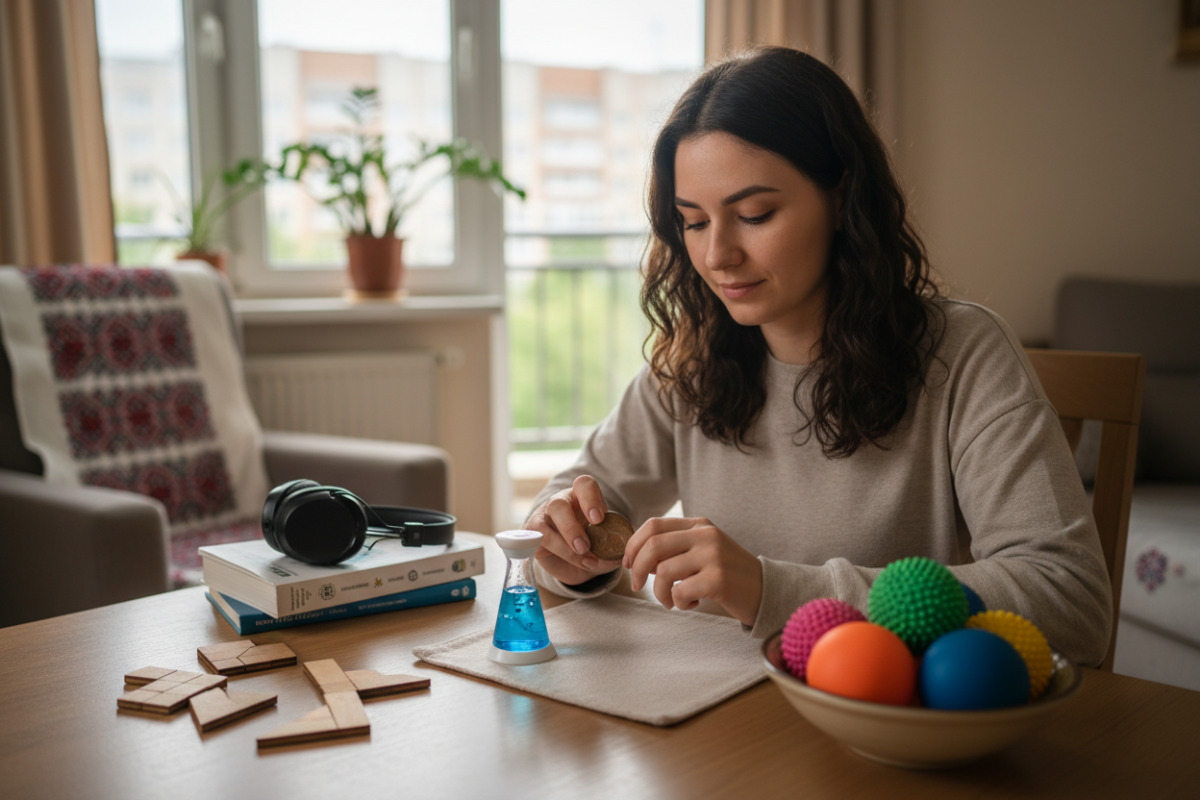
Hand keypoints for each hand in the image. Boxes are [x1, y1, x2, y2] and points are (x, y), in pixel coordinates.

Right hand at [525, 475, 621, 586]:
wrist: (574, 562)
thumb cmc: (593, 546)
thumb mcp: (607, 544)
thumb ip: (613, 548)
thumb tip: (620, 557)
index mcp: (581, 497)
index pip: (584, 485)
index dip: (590, 499)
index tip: (598, 519)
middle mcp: (560, 503)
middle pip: (558, 505)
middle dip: (571, 528)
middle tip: (585, 547)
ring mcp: (543, 518)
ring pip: (543, 526)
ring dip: (561, 545)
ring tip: (583, 559)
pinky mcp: (532, 536)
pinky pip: (533, 542)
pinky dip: (551, 553)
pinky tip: (565, 561)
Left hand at [623, 516, 762, 625]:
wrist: (766, 590)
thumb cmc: (728, 575)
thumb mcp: (703, 552)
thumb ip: (674, 550)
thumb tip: (636, 557)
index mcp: (699, 525)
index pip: (653, 525)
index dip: (633, 545)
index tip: (627, 563)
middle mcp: (706, 536)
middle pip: (653, 546)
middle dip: (636, 569)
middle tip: (637, 586)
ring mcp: (713, 556)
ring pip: (663, 572)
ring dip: (659, 593)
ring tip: (670, 601)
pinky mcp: (718, 579)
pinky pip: (679, 592)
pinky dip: (678, 602)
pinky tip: (690, 604)